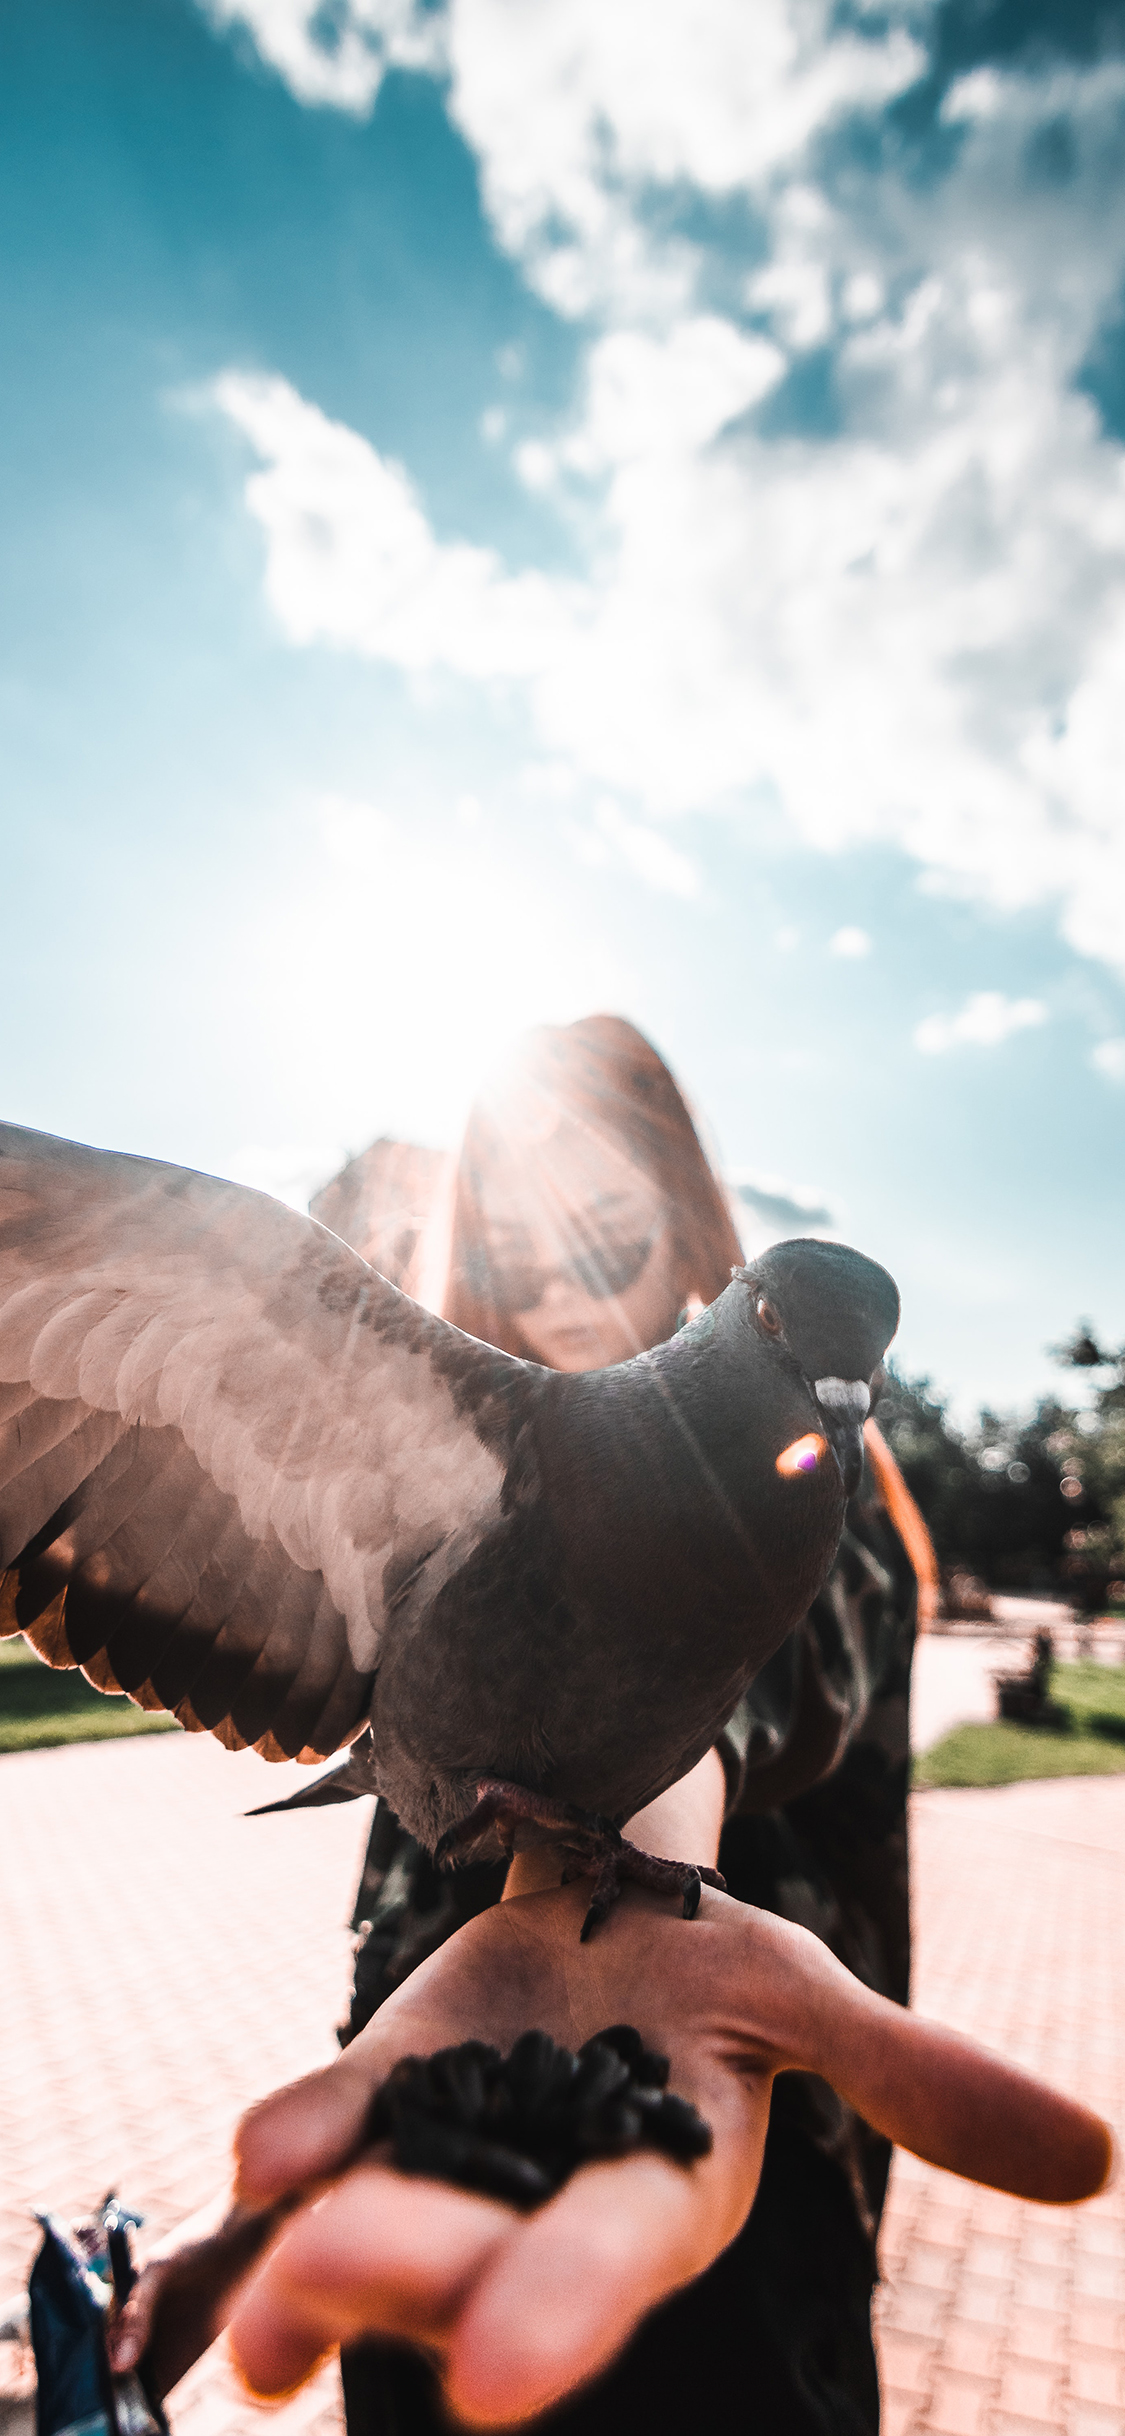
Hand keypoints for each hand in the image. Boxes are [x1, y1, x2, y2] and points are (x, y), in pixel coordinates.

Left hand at [219, 1863, 1110, 2428]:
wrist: (603, 1884)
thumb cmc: (715, 1961)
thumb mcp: (812, 1999)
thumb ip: (919, 2081)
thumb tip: (1099, 2160)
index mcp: (656, 2193)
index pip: (608, 2261)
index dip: (559, 2312)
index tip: (495, 2380)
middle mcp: (539, 2195)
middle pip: (463, 2258)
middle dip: (399, 2283)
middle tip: (311, 2297)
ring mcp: (445, 2145)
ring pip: (375, 2221)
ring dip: (316, 2264)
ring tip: (258, 2314)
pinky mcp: (377, 2086)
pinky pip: (323, 2123)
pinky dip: (291, 2139)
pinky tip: (257, 2157)